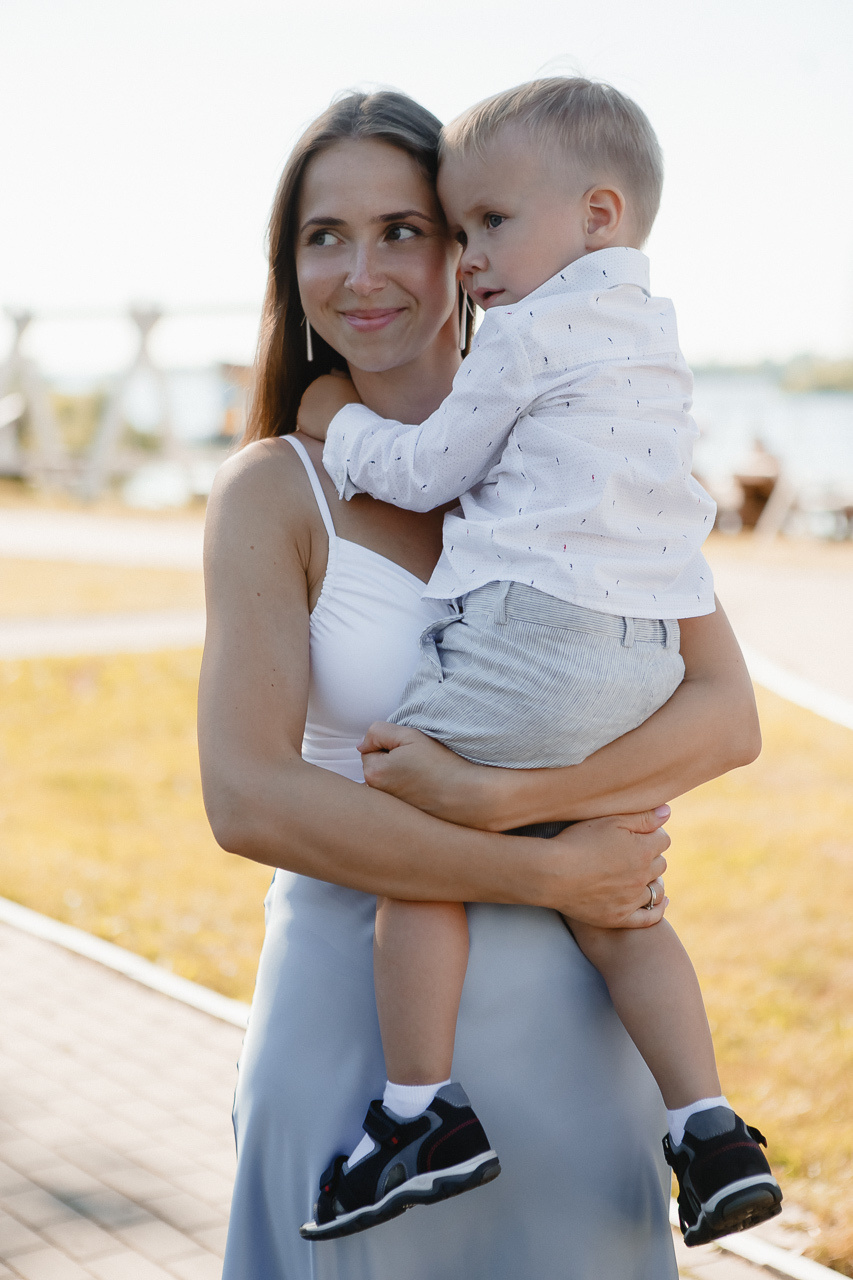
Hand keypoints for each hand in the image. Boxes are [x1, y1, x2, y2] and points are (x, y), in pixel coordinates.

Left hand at [296, 372, 360, 440]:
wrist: (344, 421)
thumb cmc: (351, 403)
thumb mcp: (350, 385)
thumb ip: (341, 375)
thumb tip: (332, 370)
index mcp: (322, 380)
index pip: (325, 390)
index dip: (333, 399)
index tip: (340, 406)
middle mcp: (310, 389)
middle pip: (316, 399)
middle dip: (324, 406)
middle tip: (335, 416)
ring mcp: (304, 404)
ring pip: (311, 411)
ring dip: (318, 416)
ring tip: (330, 422)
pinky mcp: (301, 418)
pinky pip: (306, 423)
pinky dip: (313, 427)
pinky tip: (323, 428)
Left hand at [359, 722, 485, 821]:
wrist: (466, 795)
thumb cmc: (439, 764)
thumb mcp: (409, 736)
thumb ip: (378, 732)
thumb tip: (361, 744)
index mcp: (373, 774)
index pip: (368, 750)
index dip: (390, 745)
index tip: (410, 750)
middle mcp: (377, 795)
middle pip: (376, 768)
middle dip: (391, 762)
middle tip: (417, 763)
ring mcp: (389, 808)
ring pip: (387, 782)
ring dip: (399, 776)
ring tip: (424, 776)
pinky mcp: (402, 817)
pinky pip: (398, 797)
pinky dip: (408, 791)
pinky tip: (426, 790)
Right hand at [541, 807, 670, 928]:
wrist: (552, 873)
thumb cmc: (578, 841)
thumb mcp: (610, 820)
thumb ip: (642, 817)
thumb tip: (668, 812)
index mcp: (643, 851)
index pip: (663, 840)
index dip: (651, 834)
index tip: (636, 834)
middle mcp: (642, 877)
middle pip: (661, 864)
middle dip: (651, 856)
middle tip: (631, 852)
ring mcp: (632, 900)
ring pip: (657, 889)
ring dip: (652, 880)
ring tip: (638, 874)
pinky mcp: (619, 917)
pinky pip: (650, 917)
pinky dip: (658, 909)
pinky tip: (660, 902)